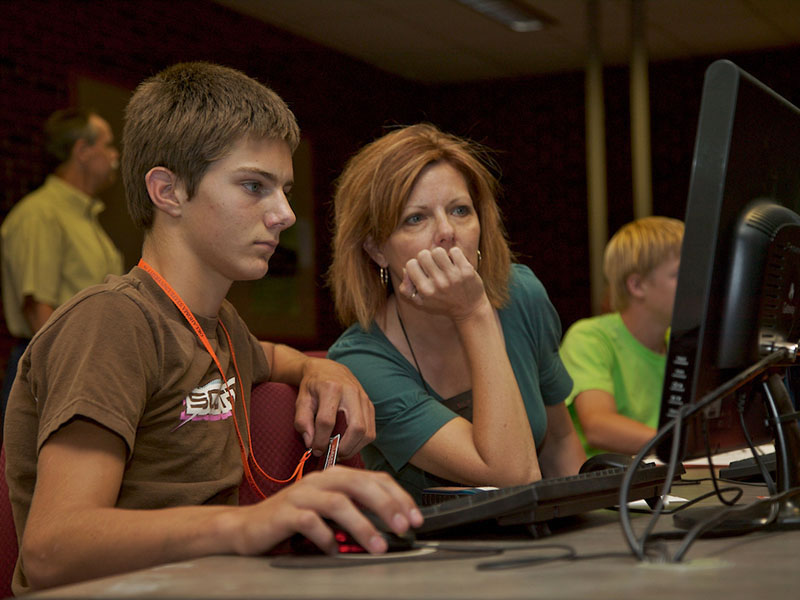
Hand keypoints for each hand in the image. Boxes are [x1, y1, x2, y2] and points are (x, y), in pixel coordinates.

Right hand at [233, 466, 422, 555]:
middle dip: (387, 506)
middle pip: (360, 485)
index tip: (415, 518)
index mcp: (335, 477)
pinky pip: (311, 522)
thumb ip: (355, 511)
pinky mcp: (285, 513)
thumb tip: (391, 524)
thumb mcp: (329, 512)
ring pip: (338, 503)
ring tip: (378, 546)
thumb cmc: (293, 520)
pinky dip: (327, 538)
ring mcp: (301, 495)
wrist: (247, 527)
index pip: (374, 479)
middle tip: (404, 527)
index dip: (398, 497)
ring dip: (363, 525)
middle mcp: (320, 480)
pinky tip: (334, 552)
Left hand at [294, 358, 375, 457]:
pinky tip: (349, 445)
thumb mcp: (301, 400)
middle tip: (332, 455)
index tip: (316, 450)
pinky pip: (371, 430)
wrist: (328, 369)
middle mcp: (351, 392)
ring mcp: (364, 398)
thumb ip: (302, 422)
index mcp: (331, 388)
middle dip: (344, 448)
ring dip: (354, 448)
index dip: (321, 440)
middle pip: (356, 428)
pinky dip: (361, 443)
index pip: (327, 421)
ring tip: (340, 452)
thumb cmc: (313, 386)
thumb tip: (311, 444)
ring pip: (367, 432)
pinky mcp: (370, 405)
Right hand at [399, 247, 488, 320]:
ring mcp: (453, 276)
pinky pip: (455, 251)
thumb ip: (406, 289)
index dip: (415, 265)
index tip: (423, 271)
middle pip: (423, 254)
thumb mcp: (421, 302)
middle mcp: (439, 283)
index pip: (410, 264)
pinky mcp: (466, 270)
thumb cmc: (442, 304)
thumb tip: (405, 270)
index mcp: (425, 290)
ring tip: (444, 264)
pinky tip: (455, 264)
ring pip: (438, 251)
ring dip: (440, 255)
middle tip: (433, 266)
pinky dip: (454, 255)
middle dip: (427, 258)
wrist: (469, 310)